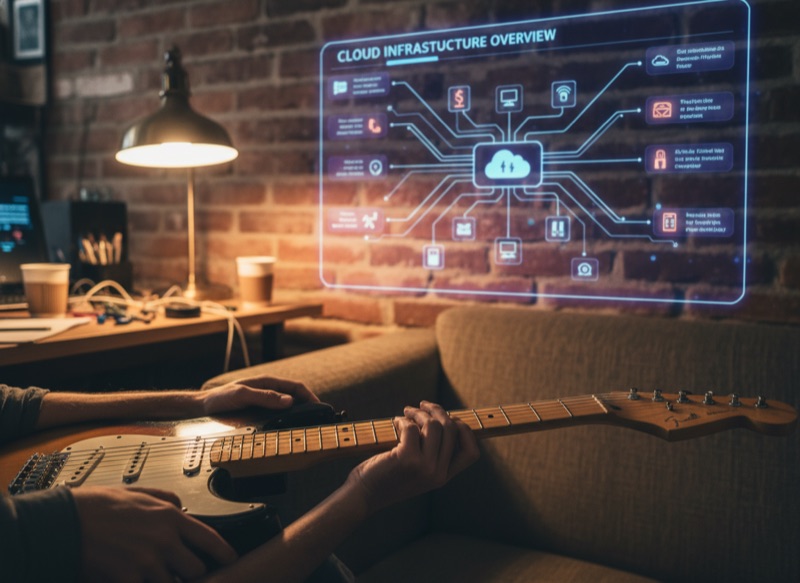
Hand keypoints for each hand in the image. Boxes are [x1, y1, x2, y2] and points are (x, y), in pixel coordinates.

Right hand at [72, 486, 235, 581]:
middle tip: (179, 570)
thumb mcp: (138, 492)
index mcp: (169, 516)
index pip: (209, 539)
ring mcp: (147, 562)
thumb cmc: (96, 506)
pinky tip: (134, 577)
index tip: (229, 559)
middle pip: (195, 569)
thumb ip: (164, 498)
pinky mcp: (128, 579)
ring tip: (151, 572)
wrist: (64, 522)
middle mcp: (164, 540)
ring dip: (164, 581)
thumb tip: (180, 504)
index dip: (223, 553)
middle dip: (189, 572)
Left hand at [198, 376, 319, 415]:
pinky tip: (290, 426)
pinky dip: (289, 418)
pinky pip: (279, 413)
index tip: (320, 407)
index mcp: (267, 382)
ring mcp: (264, 400)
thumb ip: (265, 397)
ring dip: (300, 411)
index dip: (310, 396)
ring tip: (309, 422)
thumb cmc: (219, 399)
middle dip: (309, 403)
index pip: (295, 386)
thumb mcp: (242, 395)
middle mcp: (268, 390)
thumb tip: (289, 401)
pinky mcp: (260, 410)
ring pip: (288, 404)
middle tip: (320, 417)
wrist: (202, 407)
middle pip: (295, 395)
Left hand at [345, 401, 478, 513]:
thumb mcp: (418, 471)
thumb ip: (432, 454)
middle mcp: (437, 474)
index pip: (471, 453)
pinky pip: (412, 427)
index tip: (450, 418)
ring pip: (433, 425)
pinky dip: (403, 419)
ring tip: (407, 412)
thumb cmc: (389, 478)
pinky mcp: (406, 459)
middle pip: (452, 431)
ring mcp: (424, 467)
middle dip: (438, 411)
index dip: (465, 431)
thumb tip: (442, 418)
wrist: (365, 495)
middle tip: (423, 405)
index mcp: (443, 478)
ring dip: (419, 412)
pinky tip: (395, 422)